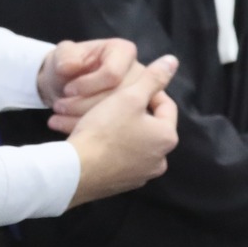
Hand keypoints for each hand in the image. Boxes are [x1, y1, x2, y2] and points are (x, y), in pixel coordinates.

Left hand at [40, 38, 136, 132]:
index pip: (113, 74)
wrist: (65, 86)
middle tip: (60, 106)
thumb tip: (69, 66)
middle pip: (117, 98)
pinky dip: (89, 132)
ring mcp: (139, 97)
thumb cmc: (67, 66)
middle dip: (84, 106)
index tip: (67, 90)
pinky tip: (71, 129)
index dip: (87, 85)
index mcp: (124, 52)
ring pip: (116, 117)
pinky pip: (116, 129)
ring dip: (84, 120)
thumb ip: (65, 56)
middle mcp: (138, 74)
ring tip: (61, 117)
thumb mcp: (62, 56)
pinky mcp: (133, 116)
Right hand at [65, 55, 178, 207]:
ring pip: (131, 141)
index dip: (147, 89)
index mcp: (167, 138)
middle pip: (148, 125)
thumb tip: (172, 61)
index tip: (127, 84)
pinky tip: (91, 139)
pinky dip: (108, 147)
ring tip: (95, 118)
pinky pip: (118, 159)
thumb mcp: (129, 96)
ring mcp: (140, 176)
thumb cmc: (105, 130)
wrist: (74, 173)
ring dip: (117, 128)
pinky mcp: (120, 185)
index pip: (165, 105)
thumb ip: (153, 78)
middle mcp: (159, 161)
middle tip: (109, 100)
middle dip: (130, 110)